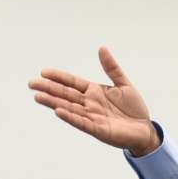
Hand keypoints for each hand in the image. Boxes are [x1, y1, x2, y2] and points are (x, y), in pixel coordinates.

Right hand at [30, 47, 161, 155]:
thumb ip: (112, 68)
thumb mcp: (123, 84)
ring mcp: (92, 117)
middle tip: (32, 84)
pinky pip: (82, 123)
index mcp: (93, 92)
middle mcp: (89, 104)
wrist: (145, 129)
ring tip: (38, 97)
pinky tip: (58, 111)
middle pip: (66, 94)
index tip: (44, 72)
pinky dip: (70, 117)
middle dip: (49, 89)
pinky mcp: (98, 129)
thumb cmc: (134, 109)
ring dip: (53, 103)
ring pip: (69, 108)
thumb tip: (102, 48)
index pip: (72, 82)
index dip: (59, 77)